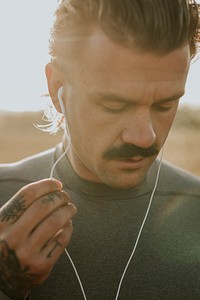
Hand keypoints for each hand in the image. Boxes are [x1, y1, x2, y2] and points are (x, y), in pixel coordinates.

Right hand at [0, 179, 76, 298]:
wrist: (5, 278)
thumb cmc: (10, 242)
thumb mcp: (6, 224)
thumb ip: (23, 206)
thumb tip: (54, 186)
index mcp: (2, 223)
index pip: (27, 194)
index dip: (46, 185)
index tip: (57, 184)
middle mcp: (12, 237)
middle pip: (43, 206)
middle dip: (59, 197)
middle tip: (65, 196)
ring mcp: (26, 253)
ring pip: (55, 221)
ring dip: (68, 210)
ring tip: (71, 208)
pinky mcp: (41, 265)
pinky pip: (62, 239)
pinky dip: (68, 227)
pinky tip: (68, 223)